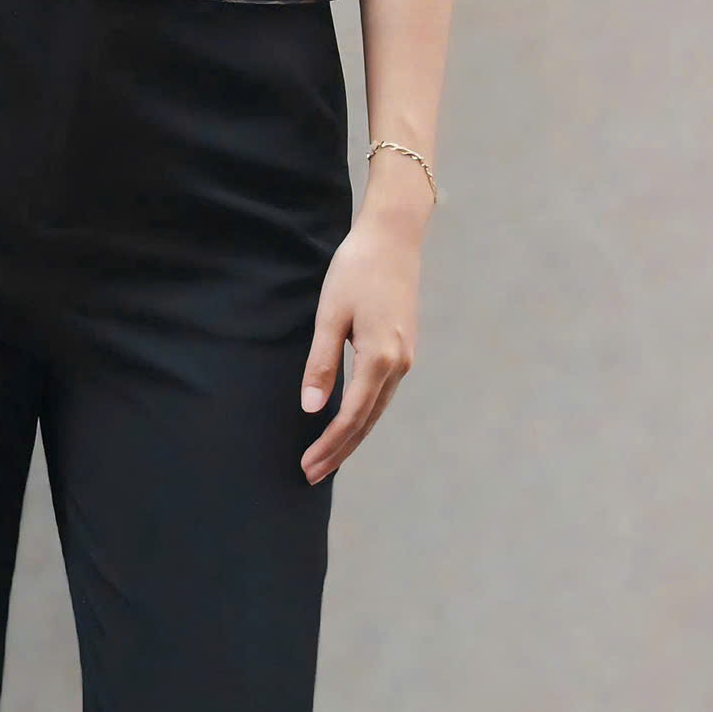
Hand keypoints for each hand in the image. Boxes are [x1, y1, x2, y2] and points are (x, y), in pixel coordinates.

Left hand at [297, 208, 421, 483]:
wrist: (394, 236)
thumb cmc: (356, 268)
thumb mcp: (331, 313)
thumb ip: (321, 362)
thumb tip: (311, 408)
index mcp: (380, 358)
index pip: (350, 417)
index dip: (328, 445)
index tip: (307, 466)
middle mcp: (399, 364)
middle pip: (367, 421)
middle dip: (339, 451)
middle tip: (311, 475)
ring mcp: (405, 357)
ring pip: (377, 409)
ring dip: (352, 436)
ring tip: (326, 456)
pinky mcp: (404, 347)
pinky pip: (382, 393)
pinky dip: (364, 414)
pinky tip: (349, 420)